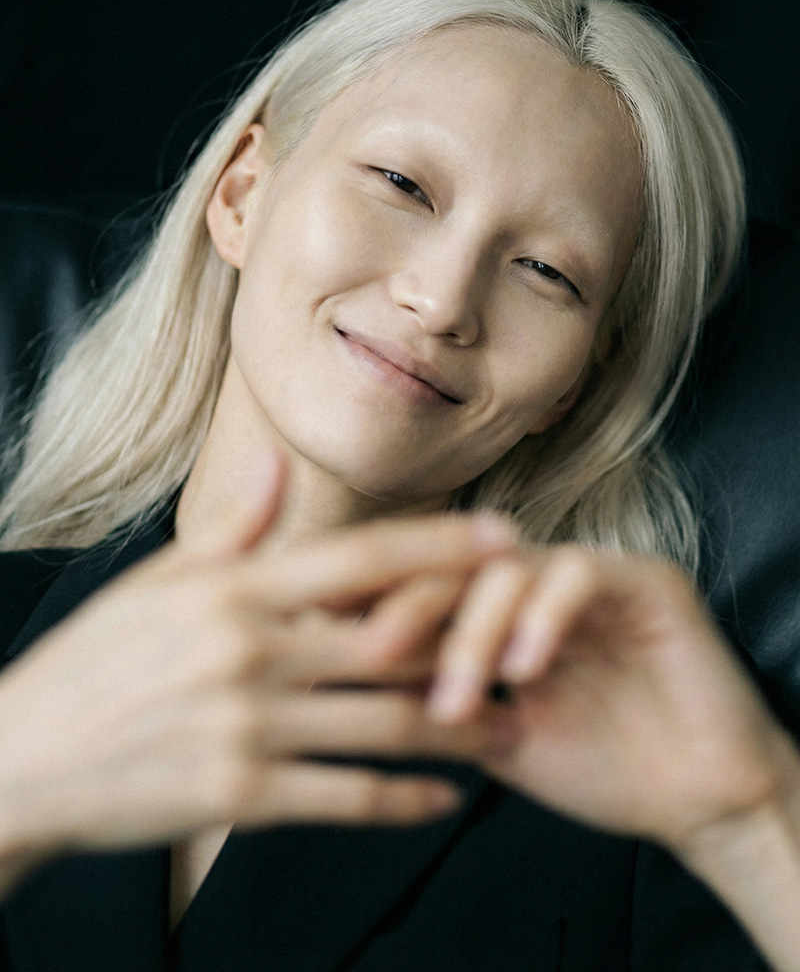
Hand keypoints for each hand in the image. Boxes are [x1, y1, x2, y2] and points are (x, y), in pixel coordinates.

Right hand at [0, 451, 512, 881]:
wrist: (23, 758)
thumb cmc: (97, 660)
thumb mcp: (158, 582)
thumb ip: (234, 528)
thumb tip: (279, 463)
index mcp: (236, 590)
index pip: (360, 557)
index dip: (440, 546)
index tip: (504, 537)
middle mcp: (251, 651)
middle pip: (391, 639)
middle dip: (472, 636)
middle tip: (538, 636)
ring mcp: (248, 726)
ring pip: (383, 723)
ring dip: (458, 727)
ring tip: (513, 726)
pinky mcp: (240, 796)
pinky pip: (346, 797)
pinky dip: (404, 800)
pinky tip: (445, 801)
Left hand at [372, 546, 794, 853]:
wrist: (694, 799)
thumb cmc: (595, 765)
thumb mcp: (496, 734)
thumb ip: (437, 697)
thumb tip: (347, 677)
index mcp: (502, 607)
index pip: (429, 583)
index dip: (378, 601)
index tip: (324, 636)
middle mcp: (541, 579)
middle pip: (458, 566)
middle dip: (409, 605)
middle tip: (372, 652)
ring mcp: (591, 572)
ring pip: (510, 569)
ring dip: (474, 633)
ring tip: (457, 702)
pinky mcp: (645, 578)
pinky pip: (580, 576)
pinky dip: (544, 619)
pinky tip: (526, 671)